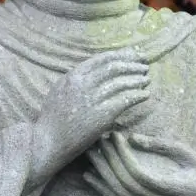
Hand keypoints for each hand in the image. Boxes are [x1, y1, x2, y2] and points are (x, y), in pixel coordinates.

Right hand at [30, 48, 149, 182]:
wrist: (48, 141)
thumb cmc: (53, 118)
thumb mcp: (60, 90)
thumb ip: (77, 79)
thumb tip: (97, 70)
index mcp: (73, 76)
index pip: (103, 59)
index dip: (122, 55)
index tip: (134, 54)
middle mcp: (83, 84)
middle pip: (115, 68)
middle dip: (133, 64)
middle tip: (144, 66)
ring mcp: (92, 100)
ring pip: (122, 83)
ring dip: (138, 79)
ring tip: (146, 79)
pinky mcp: (102, 116)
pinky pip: (125, 100)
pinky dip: (138, 95)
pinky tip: (145, 95)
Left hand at [84, 132, 195, 195]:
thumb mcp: (189, 155)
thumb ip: (162, 146)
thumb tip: (133, 137)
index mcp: (174, 189)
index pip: (140, 174)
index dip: (123, 156)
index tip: (115, 136)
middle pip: (125, 186)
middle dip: (108, 162)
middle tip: (98, 142)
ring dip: (102, 177)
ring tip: (90, 157)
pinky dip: (104, 193)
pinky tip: (92, 179)